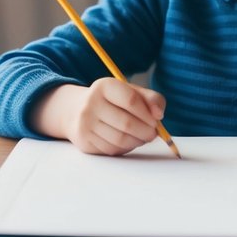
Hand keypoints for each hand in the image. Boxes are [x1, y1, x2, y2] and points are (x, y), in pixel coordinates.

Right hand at [32, 79, 165, 155]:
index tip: (157, 120)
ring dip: (137, 141)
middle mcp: (91, 103)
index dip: (148, 113)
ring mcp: (85, 123)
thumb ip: (151, 99)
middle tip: (153, 133)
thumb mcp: (131, 92)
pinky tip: (128, 142)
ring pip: (120, 139)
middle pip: (127, 123)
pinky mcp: (84, 141)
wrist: (77, 111)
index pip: (131, 100)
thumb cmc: (113, 101)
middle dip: (146, 131)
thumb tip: (159, 115)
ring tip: (142, 137)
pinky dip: (126, 148)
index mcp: (104, 86)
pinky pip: (112, 149)